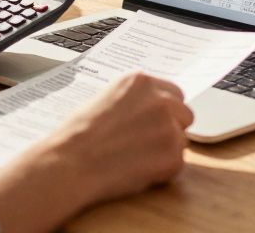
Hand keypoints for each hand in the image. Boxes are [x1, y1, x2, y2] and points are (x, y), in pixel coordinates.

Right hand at [0, 73, 192, 231]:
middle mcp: (160, 100)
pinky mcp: (172, 155)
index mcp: (142, 82)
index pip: (174, 93)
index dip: (164, 110)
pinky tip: (136, 170)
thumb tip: (150, 109)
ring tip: (135, 158)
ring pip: (181, 140)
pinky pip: (177, 164)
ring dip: (166, 150)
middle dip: (171, 128)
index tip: (153, 123)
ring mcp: (169, 127)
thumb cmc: (78, 135)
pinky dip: (162, 171)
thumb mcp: (106, 99)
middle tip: (147, 144)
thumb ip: (134, 99)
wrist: (70, 163)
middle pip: (184, 114)